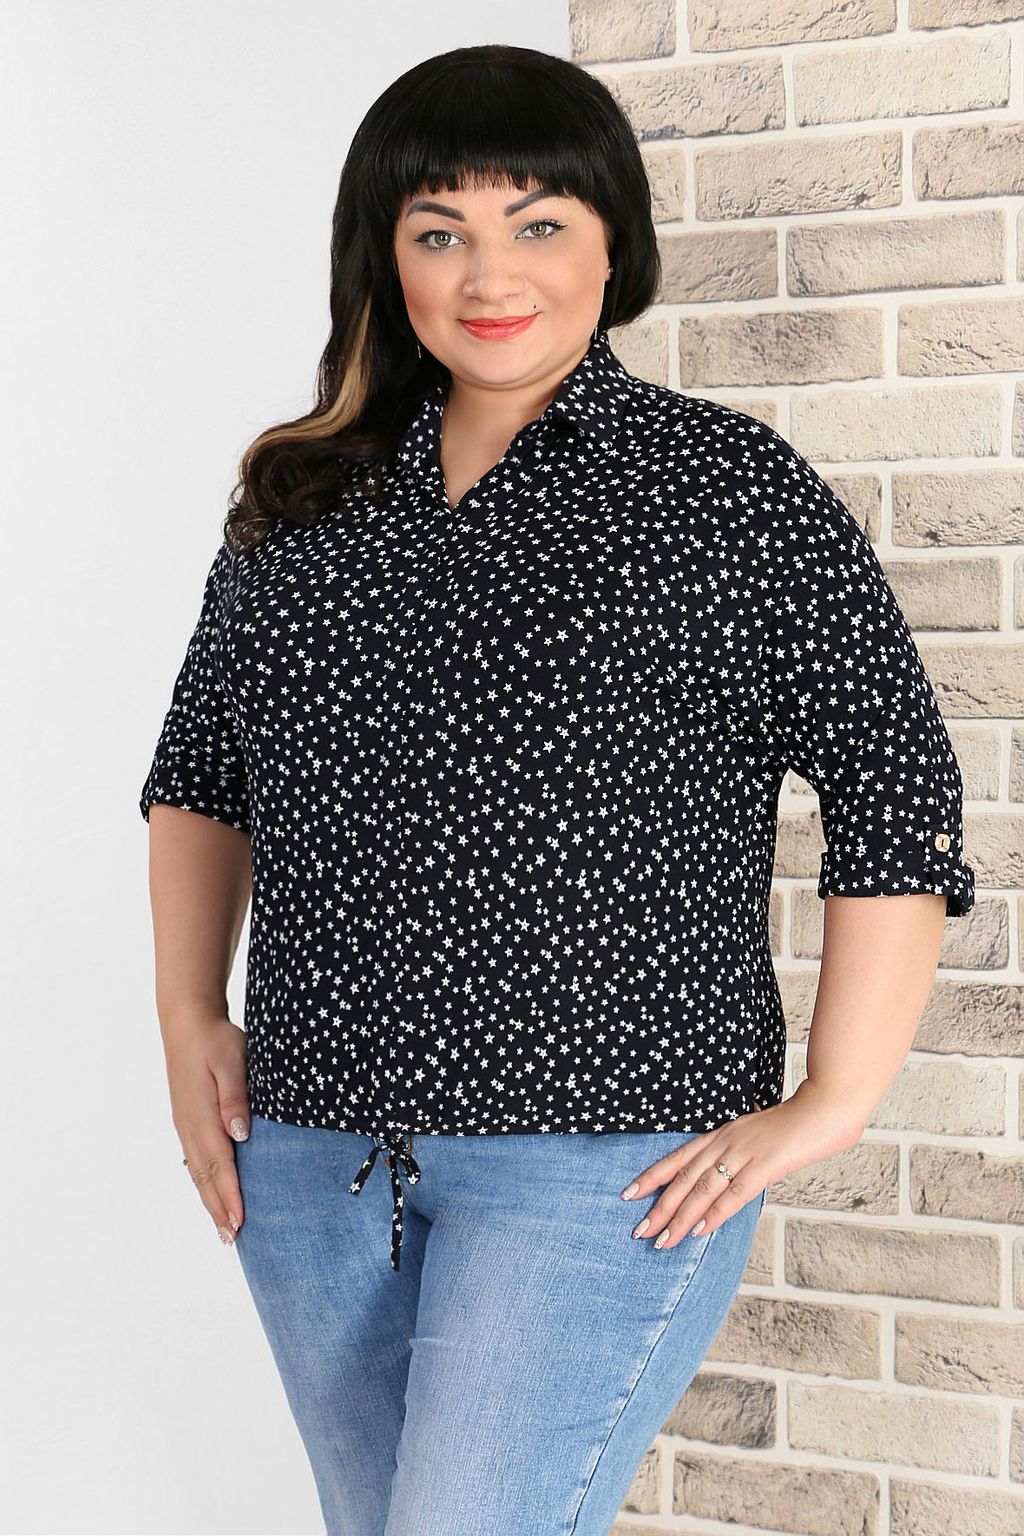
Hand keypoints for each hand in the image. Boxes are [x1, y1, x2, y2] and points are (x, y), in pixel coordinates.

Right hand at [166, 1012, 250, 1246]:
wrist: (187, 1022)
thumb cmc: (215, 1039)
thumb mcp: (232, 1061)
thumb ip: (235, 1098)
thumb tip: (240, 1135)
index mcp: (202, 1116)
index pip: (220, 1165)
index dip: (230, 1195)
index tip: (240, 1222)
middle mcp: (191, 1127)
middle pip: (205, 1177)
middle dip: (219, 1209)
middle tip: (232, 1239)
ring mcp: (186, 1124)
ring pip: (198, 1171)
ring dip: (211, 1200)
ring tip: (225, 1227)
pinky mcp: (187, 1119)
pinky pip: (196, 1159)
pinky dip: (205, 1181)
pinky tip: (212, 1191)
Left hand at [619, 1081, 864, 1249]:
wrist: (825, 1107)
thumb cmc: (795, 1125)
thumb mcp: (757, 1137)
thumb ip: (739, 1155)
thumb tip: (726, 1180)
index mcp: (721, 1134)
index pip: (678, 1158)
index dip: (652, 1177)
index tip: (629, 1194)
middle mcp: (725, 1142)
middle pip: (684, 1179)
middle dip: (659, 1207)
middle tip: (639, 1231)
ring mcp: (744, 1153)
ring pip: (702, 1189)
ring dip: (680, 1218)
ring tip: (661, 1240)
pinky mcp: (766, 1165)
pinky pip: (734, 1193)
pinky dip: (715, 1214)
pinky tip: (699, 1230)